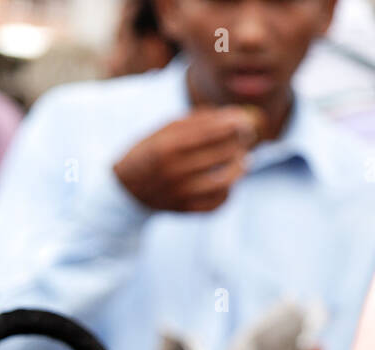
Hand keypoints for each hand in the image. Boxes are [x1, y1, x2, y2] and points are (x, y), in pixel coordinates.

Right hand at [113, 106, 257, 212]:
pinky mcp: (185, 210)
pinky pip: (217, 202)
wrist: (126, 189)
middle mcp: (174, 171)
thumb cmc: (151, 152)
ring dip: (239, 167)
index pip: (210, 132)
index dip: (233, 124)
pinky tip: (228, 180)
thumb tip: (233, 116)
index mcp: (166, 146)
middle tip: (247, 136)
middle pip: (221, 154)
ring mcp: (180, 193)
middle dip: (240, 142)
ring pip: (224, 181)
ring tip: (243, 160)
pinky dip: (228, 190)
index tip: (244, 120)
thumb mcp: (164, 130)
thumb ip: (197, 121)